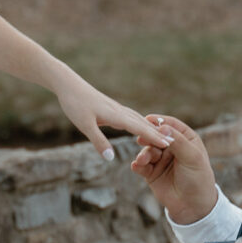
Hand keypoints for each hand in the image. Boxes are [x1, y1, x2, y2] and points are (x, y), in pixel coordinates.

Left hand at [55, 75, 172, 158]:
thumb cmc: (75, 104)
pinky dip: (140, 122)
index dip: (153, 137)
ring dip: (150, 127)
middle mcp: (119, 111)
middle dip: (156, 133)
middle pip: (142, 123)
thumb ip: (98, 141)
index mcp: (115, 115)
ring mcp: (116, 108)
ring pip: (138, 118)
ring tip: (161, 135)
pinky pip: (131, 116)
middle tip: (172, 143)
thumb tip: (111, 158)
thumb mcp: (84, 125)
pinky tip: (140, 124)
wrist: (68, 84)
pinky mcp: (111, 108)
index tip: (168, 144)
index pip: (139, 128)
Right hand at [130, 115, 217, 224]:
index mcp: (186, 139)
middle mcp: (172, 147)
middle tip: (141, 138)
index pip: (171, 125)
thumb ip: (177, 142)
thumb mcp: (192, 157)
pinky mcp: (152, 173)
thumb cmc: (199, 179)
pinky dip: (138, 164)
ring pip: (147, 150)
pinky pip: (141, 166)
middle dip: (148, 137)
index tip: (147, 119)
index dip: (159, 121)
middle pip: (155, 136)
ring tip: (142, 159)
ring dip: (144, 153)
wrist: (194, 207)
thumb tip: (162, 126)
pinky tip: (136, 165)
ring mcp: (161, 159)